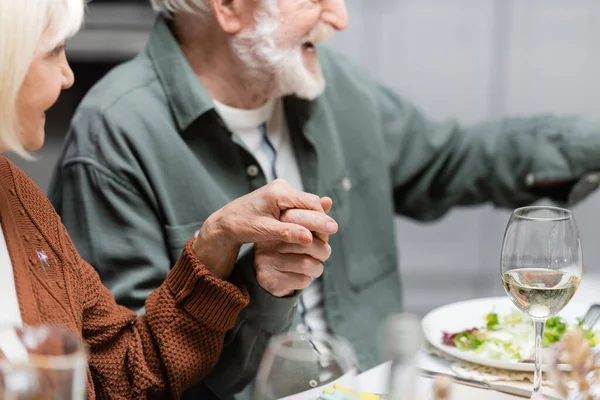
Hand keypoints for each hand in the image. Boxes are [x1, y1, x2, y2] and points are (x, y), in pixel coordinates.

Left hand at [193, 180, 336, 278]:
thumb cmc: (241, 227)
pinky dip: (304, 217)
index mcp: (278, 192)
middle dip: (319, 218)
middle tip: (330, 234)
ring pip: (305, 204)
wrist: (225, 222)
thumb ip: (287, 233)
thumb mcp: (264, 232)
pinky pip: (298, 206)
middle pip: (310, 202)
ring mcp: (280, 189)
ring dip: (312, 218)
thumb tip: (309, 239)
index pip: (310, 203)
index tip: (330, 232)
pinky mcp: (279, 196)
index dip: (321, 218)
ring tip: (321, 234)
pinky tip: (308, 230)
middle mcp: (281, 186)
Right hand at [254, 198, 336, 296]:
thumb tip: (327, 201)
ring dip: (318, 267)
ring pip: (306, 263)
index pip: (299, 218)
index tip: (331, 228)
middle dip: (323, 249)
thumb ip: (313, 216)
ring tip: (317, 266)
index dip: (320, 223)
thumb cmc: (290, 248)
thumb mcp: (301, 229)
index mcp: (273, 223)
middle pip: (307, 242)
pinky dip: (308, 279)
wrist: (270, 276)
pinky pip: (300, 279)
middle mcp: (265, 240)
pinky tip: (304, 276)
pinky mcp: (266, 278)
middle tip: (325, 252)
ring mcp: (264, 259)